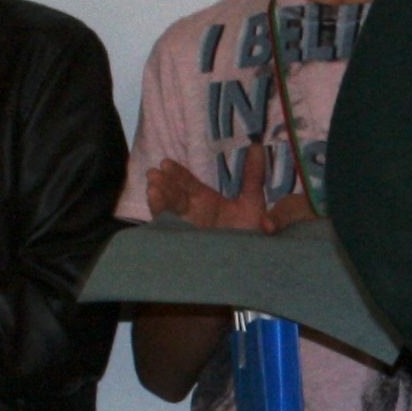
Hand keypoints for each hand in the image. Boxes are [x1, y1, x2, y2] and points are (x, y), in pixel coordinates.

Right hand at [150, 147, 311, 234]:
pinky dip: (163, 221)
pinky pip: (172, 233)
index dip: (177, 174)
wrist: (256, 262)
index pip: (187, 184)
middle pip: (175, 197)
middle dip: (164, 185)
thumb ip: (253, 176)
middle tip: (155, 172)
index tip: (165, 163)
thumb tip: (258, 147)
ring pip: (170, 213)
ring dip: (160, 200)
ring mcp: (189, 230)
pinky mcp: (188, 245)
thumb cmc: (253, 233)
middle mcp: (193, 214)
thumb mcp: (253, 202)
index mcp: (206, 203)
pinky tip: (157, 210)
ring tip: (153, 187)